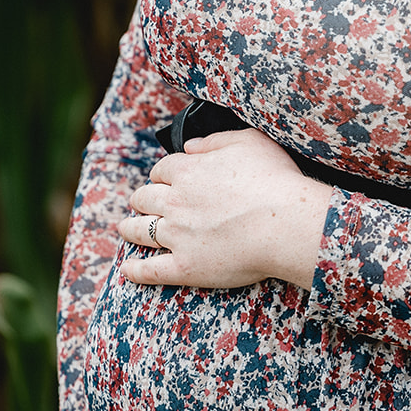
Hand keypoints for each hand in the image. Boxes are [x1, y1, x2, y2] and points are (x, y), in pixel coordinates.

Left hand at [118, 128, 330, 290]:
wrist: (285, 223)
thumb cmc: (274, 180)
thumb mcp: (249, 142)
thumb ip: (215, 141)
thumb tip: (190, 146)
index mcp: (187, 171)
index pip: (161, 170)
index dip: (161, 175)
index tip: (163, 179)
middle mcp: (175, 202)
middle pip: (145, 198)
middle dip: (140, 199)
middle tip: (139, 203)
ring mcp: (177, 236)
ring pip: (142, 231)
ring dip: (129, 228)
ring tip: (125, 229)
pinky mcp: (185, 267)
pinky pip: (151, 270)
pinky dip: (136, 270)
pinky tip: (127, 270)